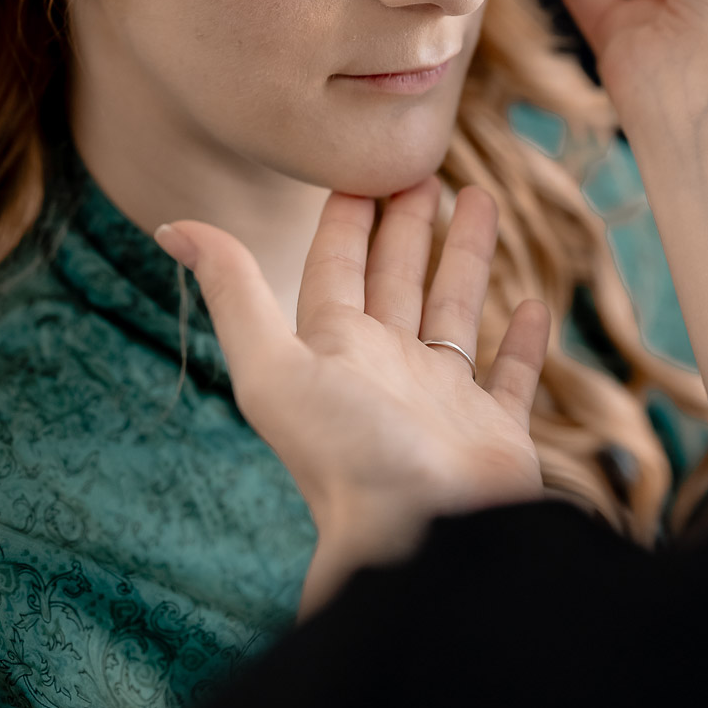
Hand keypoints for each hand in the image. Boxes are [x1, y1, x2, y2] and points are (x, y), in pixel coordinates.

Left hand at [155, 179, 549, 615]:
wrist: (419, 538)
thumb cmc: (345, 453)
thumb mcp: (273, 365)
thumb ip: (233, 291)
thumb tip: (172, 226)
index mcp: (335, 352)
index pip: (337, 268)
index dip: (346, 219)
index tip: (362, 170)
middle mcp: (387, 372)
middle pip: (397, 279)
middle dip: (407, 225)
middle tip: (424, 169)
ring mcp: (442, 403)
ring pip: (456, 312)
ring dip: (466, 258)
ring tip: (482, 199)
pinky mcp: (495, 435)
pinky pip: (512, 378)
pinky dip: (524, 342)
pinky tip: (535, 303)